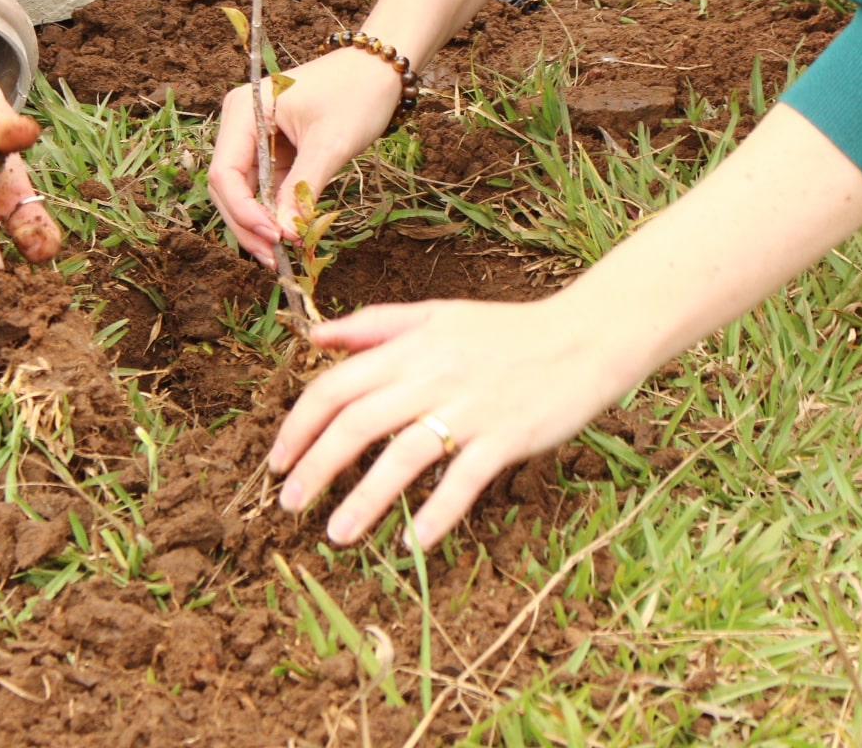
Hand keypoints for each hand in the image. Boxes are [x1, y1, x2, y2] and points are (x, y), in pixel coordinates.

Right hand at [208, 47, 403, 266]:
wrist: (380, 70)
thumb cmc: (357, 94)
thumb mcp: (330, 145)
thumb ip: (303, 190)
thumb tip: (285, 236)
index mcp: (244, 110)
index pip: (226, 173)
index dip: (244, 211)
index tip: (273, 239)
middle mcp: (240, 122)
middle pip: (228, 187)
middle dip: (248, 225)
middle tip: (275, 260)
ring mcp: (254, 136)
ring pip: (243, 191)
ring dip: (259, 224)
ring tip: (281, 256)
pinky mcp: (272, 148)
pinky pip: (264, 187)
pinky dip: (273, 212)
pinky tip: (286, 235)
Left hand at [266, 292, 635, 549]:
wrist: (583, 338)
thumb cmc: (506, 331)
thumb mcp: (436, 315)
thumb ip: (374, 325)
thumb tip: (316, 337)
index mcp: (411, 347)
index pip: (337, 385)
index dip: (300, 424)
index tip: (277, 459)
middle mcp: (434, 376)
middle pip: (358, 423)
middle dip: (316, 466)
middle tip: (289, 503)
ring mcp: (472, 408)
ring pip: (403, 457)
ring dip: (364, 500)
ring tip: (336, 535)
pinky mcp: (507, 437)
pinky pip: (464, 481)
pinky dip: (437, 515)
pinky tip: (413, 545)